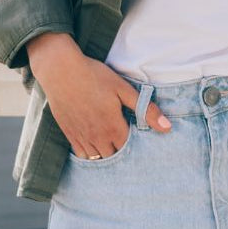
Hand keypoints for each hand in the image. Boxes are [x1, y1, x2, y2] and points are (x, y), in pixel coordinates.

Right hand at [26, 31, 172, 158]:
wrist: (60, 70)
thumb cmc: (94, 76)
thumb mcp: (123, 89)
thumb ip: (145, 109)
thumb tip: (167, 128)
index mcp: (113, 127)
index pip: (129, 149)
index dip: (136, 146)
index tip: (140, 139)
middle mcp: (97, 137)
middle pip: (114, 157)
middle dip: (122, 153)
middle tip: (127, 143)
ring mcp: (81, 137)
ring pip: (97, 158)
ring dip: (106, 155)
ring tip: (113, 146)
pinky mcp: (69, 133)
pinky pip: (81, 154)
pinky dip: (90, 154)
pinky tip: (95, 146)